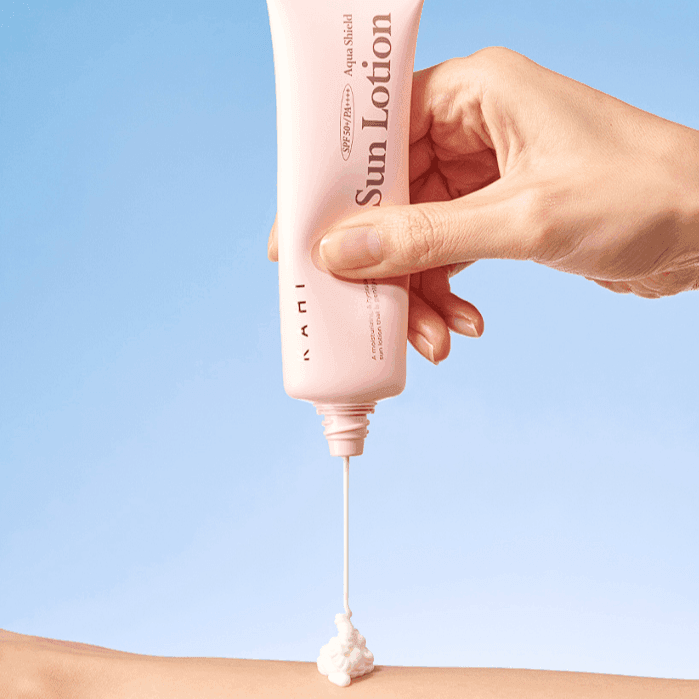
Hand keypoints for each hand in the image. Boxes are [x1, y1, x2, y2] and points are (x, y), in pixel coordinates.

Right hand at [269, 48, 698, 362]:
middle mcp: (470, 128)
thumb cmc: (641, 194)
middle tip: (368, 310)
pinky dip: (446, 293)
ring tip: (434, 336)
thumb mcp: (522, 219)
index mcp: (473, 93)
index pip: (374, 132)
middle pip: (389, 195)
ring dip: (417, 291)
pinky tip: (463, 324)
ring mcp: (481, 174)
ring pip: (415, 234)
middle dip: (382, 262)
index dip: (332, 187)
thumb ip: (426, 237)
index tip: (298, 238)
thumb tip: (342, 250)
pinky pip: (445, 253)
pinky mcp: (496, 213)